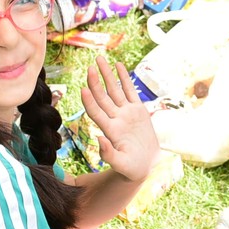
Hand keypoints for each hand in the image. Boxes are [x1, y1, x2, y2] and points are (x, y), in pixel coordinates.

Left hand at [82, 55, 157, 182]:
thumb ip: (109, 154)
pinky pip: (130, 91)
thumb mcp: (122, 164)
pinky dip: (125, 78)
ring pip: (115, 90)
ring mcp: (126, 113)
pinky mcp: (138, 110)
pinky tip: (118, 65)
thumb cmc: (132, 168)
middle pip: (103, 97)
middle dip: (96, 82)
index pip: (96, 112)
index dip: (89, 101)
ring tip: (100, 59)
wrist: (145, 165)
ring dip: (107, 75)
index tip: (83, 89)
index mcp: (110, 130)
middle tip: (90, 67)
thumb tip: (99, 139)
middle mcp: (116, 118)